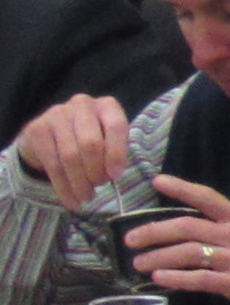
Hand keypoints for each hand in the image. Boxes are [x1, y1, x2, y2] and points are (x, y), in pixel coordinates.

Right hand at [9, 96, 132, 209]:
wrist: (49, 134)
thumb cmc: (89, 137)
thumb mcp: (108, 139)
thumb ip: (114, 151)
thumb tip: (113, 174)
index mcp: (106, 105)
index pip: (116, 126)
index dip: (117, 153)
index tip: (116, 175)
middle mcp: (82, 104)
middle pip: (90, 143)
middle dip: (96, 171)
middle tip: (99, 186)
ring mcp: (57, 114)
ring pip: (70, 156)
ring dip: (79, 183)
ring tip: (86, 197)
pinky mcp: (37, 129)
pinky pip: (52, 165)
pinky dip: (63, 187)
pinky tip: (71, 199)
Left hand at [125, 175, 229, 304]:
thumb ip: (221, 230)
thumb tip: (178, 229)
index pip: (208, 198)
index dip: (181, 188)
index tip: (156, 181)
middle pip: (189, 227)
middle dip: (154, 232)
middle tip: (130, 239)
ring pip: (189, 253)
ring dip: (159, 258)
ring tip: (139, 264)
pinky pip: (199, 278)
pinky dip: (176, 279)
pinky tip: (159, 280)